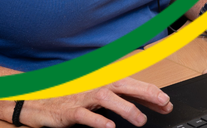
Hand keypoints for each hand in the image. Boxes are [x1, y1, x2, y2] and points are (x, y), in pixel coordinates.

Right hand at [19, 77, 171, 126]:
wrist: (39, 100)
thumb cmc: (71, 98)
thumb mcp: (98, 96)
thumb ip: (121, 99)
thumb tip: (145, 104)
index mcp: (105, 82)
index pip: (132, 85)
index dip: (151, 92)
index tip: (167, 102)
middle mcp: (96, 87)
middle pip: (125, 85)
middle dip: (146, 93)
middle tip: (163, 103)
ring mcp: (83, 98)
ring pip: (108, 98)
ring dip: (126, 108)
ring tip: (140, 120)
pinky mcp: (70, 111)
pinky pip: (85, 115)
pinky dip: (98, 120)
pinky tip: (109, 126)